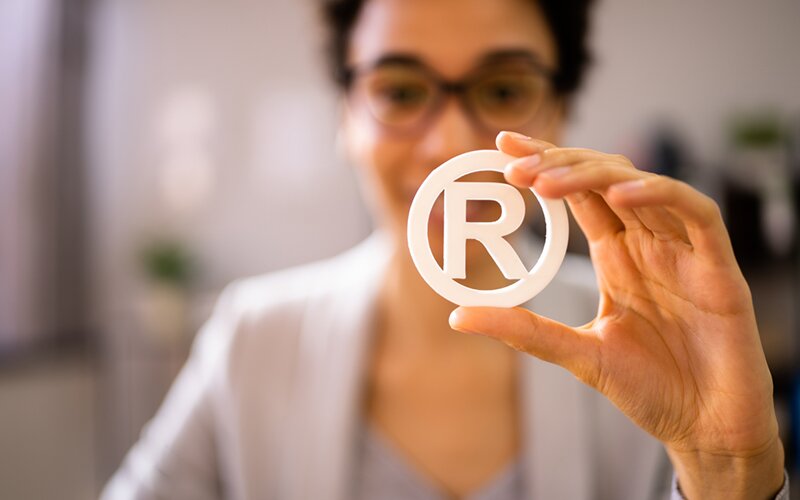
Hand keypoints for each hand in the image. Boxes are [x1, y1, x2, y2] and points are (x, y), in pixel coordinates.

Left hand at [449, 131, 784, 498]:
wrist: (705, 429)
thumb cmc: (650, 389)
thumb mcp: (576, 354)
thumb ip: (523, 329)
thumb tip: (456, 316)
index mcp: (618, 257)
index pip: (579, 195)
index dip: (545, 165)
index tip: (502, 148)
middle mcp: (649, 245)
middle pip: (604, 180)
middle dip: (558, 163)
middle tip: (512, 161)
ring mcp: (684, 252)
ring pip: (642, 185)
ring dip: (594, 174)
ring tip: (546, 180)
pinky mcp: (719, 268)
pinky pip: (695, 212)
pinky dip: (660, 194)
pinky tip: (619, 195)